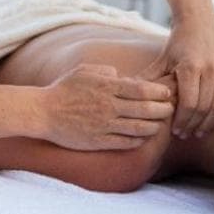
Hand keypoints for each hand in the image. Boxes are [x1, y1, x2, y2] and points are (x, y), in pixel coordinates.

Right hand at [38, 63, 173, 151]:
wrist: (43, 113)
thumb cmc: (64, 90)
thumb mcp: (84, 71)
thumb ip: (106, 71)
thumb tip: (123, 76)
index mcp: (106, 87)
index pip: (142, 89)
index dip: (159, 92)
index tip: (166, 93)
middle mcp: (108, 106)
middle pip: (145, 109)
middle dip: (163, 109)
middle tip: (170, 109)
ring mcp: (104, 125)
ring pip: (139, 128)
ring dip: (154, 126)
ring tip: (160, 124)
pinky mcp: (99, 141)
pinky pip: (126, 142)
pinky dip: (139, 140)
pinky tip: (144, 137)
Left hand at [155, 18, 213, 138]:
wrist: (199, 23)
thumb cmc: (178, 43)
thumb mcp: (161, 59)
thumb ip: (148, 79)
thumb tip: (128, 95)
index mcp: (190, 67)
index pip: (188, 103)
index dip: (182, 120)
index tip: (175, 130)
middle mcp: (210, 69)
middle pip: (203, 107)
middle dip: (193, 125)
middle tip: (184, 135)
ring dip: (209, 123)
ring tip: (198, 132)